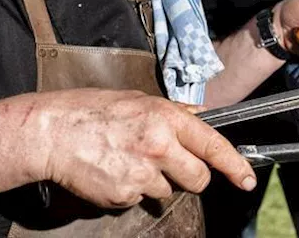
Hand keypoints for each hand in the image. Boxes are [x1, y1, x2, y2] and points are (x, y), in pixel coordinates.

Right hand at [33, 89, 255, 207]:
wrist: (51, 134)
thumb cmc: (90, 111)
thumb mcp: (138, 99)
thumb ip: (175, 112)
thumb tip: (204, 115)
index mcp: (165, 118)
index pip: (212, 145)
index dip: (235, 165)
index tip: (247, 179)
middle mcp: (158, 146)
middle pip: (198, 179)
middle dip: (190, 177)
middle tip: (169, 166)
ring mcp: (141, 174)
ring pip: (167, 190)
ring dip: (155, 181)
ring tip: (127, 160)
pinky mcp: (124, 195)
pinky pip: (139, 199)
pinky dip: (130, 189)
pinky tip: (113, 171)